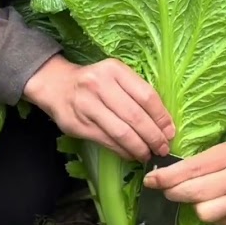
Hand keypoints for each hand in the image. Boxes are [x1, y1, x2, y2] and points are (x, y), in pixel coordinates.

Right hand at [23, 56, 174, 162]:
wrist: (55, 85)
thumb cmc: (93, 82)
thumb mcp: (115, 76)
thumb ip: (135, 93)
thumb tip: (163, 123)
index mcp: (114, 70)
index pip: (146, 96)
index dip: (162, 117)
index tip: (170, 132)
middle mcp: (100, 85)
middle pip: (136, 116)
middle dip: (153, 137)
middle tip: (162, 148)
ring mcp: (87, 105)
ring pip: (122, 132)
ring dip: (139, 147)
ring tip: (148, 154)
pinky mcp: (79, 124)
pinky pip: (107, 141)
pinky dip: (123, 151)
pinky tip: (131, 154)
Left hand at [142, 140, 225, 224]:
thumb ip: (205, 162)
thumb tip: (169, 177)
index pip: (193, 168)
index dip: (168, 177)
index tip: (151, 180)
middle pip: (195, 193)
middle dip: (174, 193)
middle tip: (168, 191)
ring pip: (205, 212)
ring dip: (198, 206)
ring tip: (203, 198)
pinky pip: (220, 223)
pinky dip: (216, 215)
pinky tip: (224, 205)